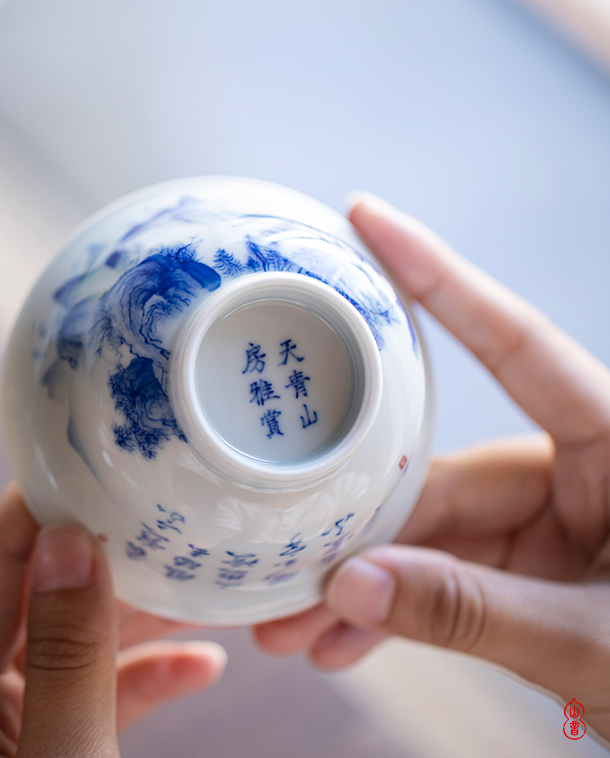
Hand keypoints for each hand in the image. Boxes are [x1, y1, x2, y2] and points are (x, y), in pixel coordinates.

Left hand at [0, 485, 225, 756]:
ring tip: (196, 572)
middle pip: (41, 592)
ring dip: (140, 611)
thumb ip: (66, 657)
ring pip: (78, 638)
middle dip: (105, 548)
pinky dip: (148, 675)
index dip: (38, 500)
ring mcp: (13, 725)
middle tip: (162, 507)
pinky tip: (201, 663)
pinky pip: (99, 692)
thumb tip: (68, 544)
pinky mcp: (51, 747)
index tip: (96, 458)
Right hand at [254, 194, 609, 737]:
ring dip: (362, 584)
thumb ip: (475, 611)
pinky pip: (443, 576)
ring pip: (427, 534)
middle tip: (282, 555)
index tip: (366, 217)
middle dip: (358, 528)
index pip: (514, 341)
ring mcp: (545, 521)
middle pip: (439, 473)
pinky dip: (394, 611)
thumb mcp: (597, 640)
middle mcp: (573, 468)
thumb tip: (349, 583)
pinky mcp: (523, 568)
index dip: (437, 275)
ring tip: (291, 625)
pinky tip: (340, 642)